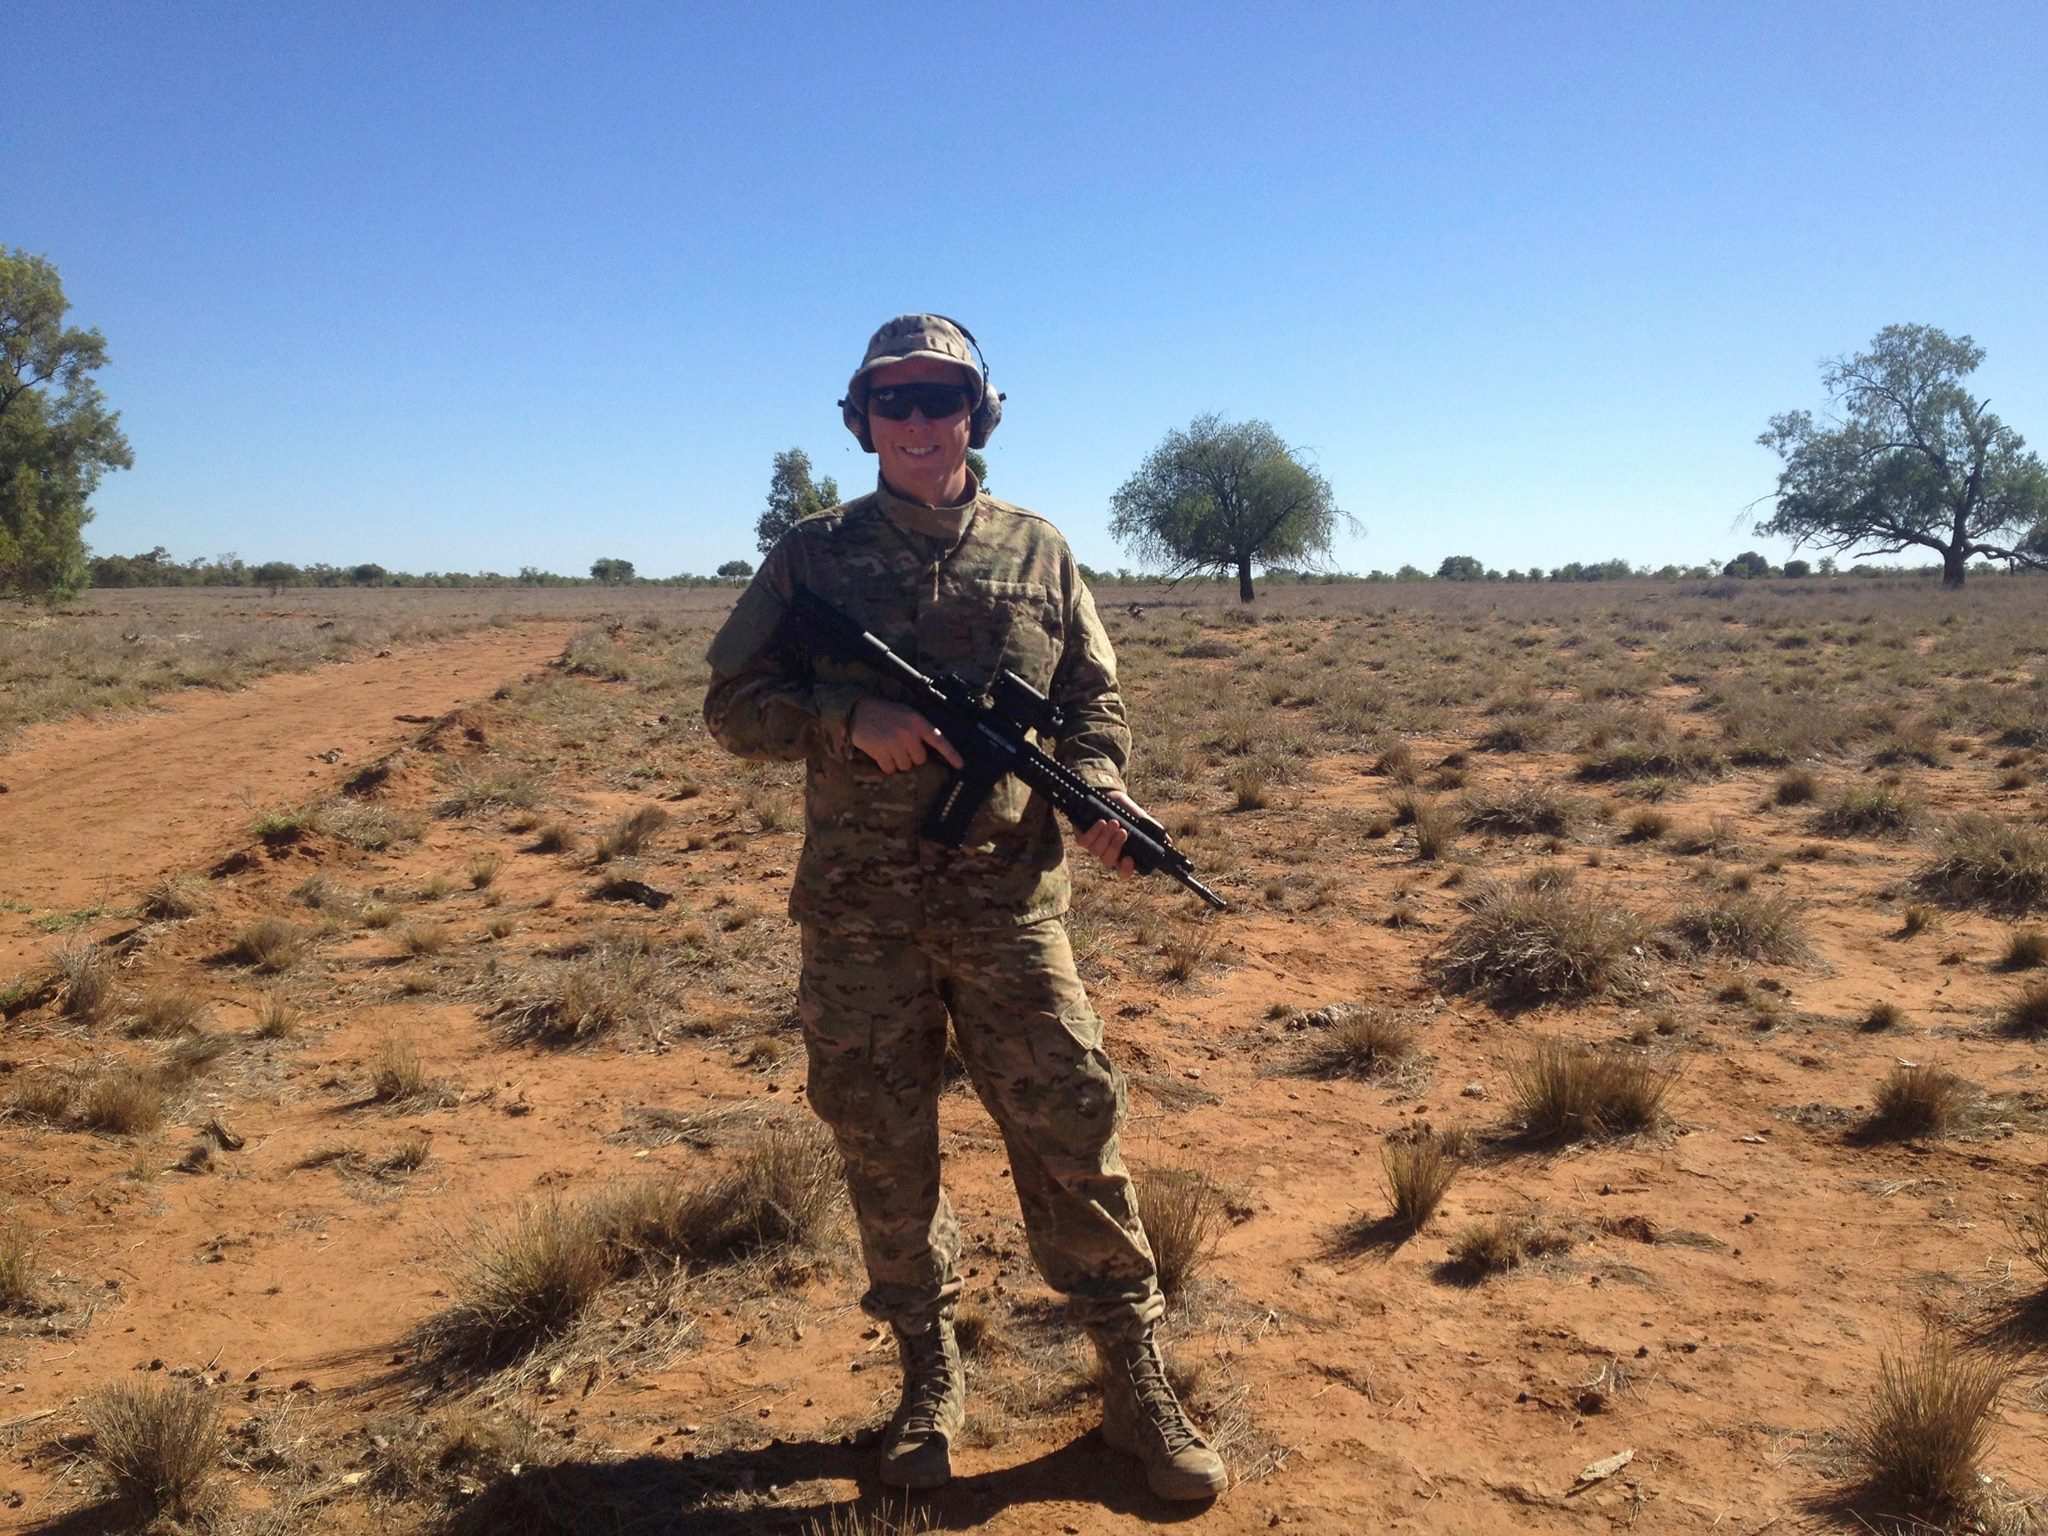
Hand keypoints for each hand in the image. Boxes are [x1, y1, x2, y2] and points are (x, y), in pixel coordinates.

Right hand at [849, 698, 965, 773]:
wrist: (859, 710)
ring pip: (905, 766)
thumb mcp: (907, 714)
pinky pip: (890, 769)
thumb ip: (919, 729)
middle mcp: (908, 733)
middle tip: (900, 746)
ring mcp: (894, 743)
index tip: (960, 765)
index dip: (951, 754)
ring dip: (898, 761)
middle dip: (911, 756)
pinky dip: (886, 765)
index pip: (938, 740)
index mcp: (917, 722)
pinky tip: (881, 753)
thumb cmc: (885, 713)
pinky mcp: (880, 751)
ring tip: (889, 747)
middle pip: (920, 760)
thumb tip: (929, 751)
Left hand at [1077, 790, 1144, 877]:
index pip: (1124, 871)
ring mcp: (1094, 847)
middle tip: (1123, 831)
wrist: (1109, 795)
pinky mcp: (1082, 838)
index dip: (1126, 870)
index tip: (1129, 860)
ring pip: (1097, 852)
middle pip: (1109, 862)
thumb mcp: (1140, 820)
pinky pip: (1085, 842)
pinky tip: (1101, 822)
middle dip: (1116, 847)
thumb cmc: (1126, 811)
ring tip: (1114, 822)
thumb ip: (1152, 831)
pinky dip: (1094, 832)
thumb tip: (1168, 842)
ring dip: (1106, 837)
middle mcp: (1108, 853)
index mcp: (1123, 854)